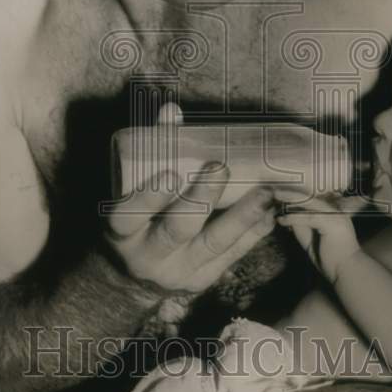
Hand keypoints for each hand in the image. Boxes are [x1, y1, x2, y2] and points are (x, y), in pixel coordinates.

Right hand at [105, 105, 277, 294]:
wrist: (136, 273)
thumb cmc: (137, 218)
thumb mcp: (131, 192)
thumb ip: (151, 151)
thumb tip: (171, 111)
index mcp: (121, 232)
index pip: (128, 217)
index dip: (148, 198)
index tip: (169, 174)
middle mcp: (147, 257)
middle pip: (176, 230)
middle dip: (200, 199)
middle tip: (219, 168)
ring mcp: (178, 273)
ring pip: (212, 245)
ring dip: (241, 216)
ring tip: (264, 191)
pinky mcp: (202, 280)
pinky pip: (231, 255)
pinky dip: (252, 232)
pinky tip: (269, 211)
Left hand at [275, 191, 365, 284]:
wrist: (346, 272)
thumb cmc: (331, 259)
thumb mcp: (311, 239)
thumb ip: (302, 226)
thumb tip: (288, 216)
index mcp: (334, 214)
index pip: (313, 201)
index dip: (298, 197)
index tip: (283, 196)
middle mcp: (336, 211)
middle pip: (311, 198)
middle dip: (292, 194)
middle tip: (276, 192)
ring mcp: (334, 215)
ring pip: (309, 204)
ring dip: (290, 201)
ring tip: (276, 199)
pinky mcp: (330, 223)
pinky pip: (307, 217)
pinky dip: (293, 218)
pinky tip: (282, 220)